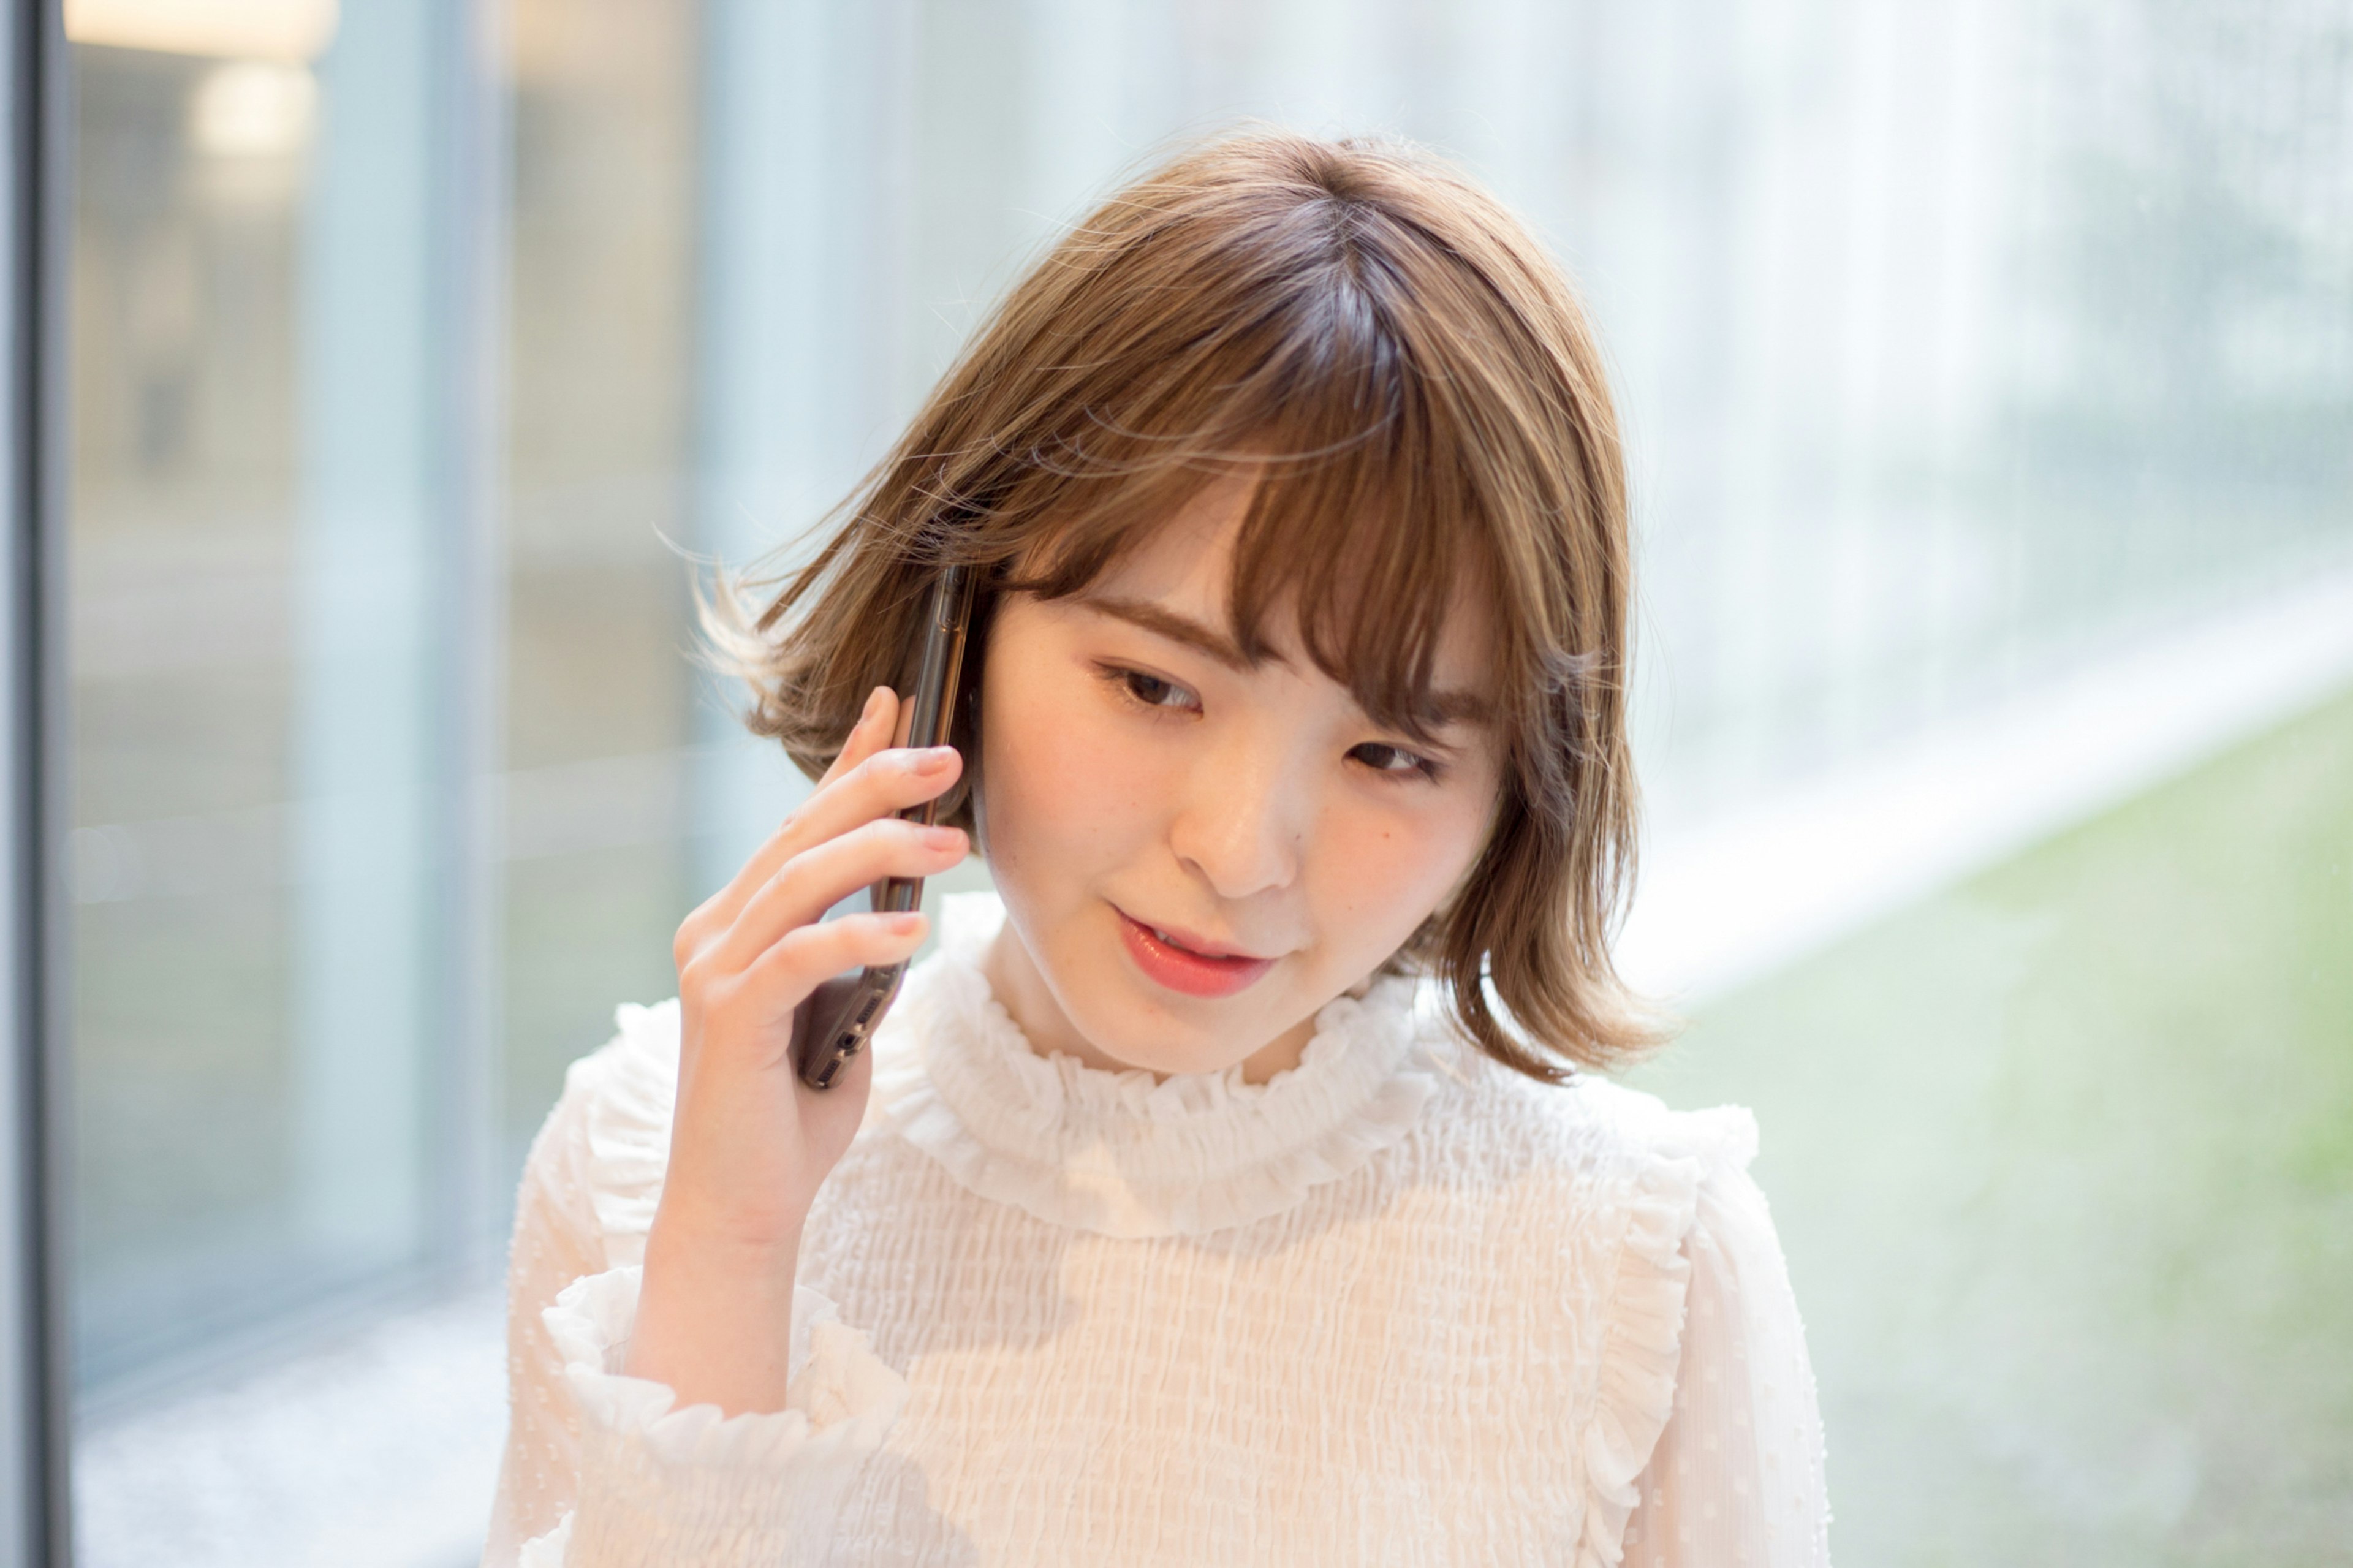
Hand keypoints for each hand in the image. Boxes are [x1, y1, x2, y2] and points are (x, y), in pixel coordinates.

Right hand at [624, 687, 966, 1412]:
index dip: (849, 760)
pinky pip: (799, 957)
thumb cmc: (794, 1115)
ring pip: (801, 880)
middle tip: (950, 755)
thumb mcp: (842, 1016)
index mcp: (738, 922)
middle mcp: (714, 931)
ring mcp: (713, 970)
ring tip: (953, 839)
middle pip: (802, 833)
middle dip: (877, 782)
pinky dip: (859, 936)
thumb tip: (904, 909)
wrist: (743, 1208)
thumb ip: (858, 959)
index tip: (899, 704)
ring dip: (881, 850)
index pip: (801, 823)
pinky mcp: (726, 1017)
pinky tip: (914, 929)